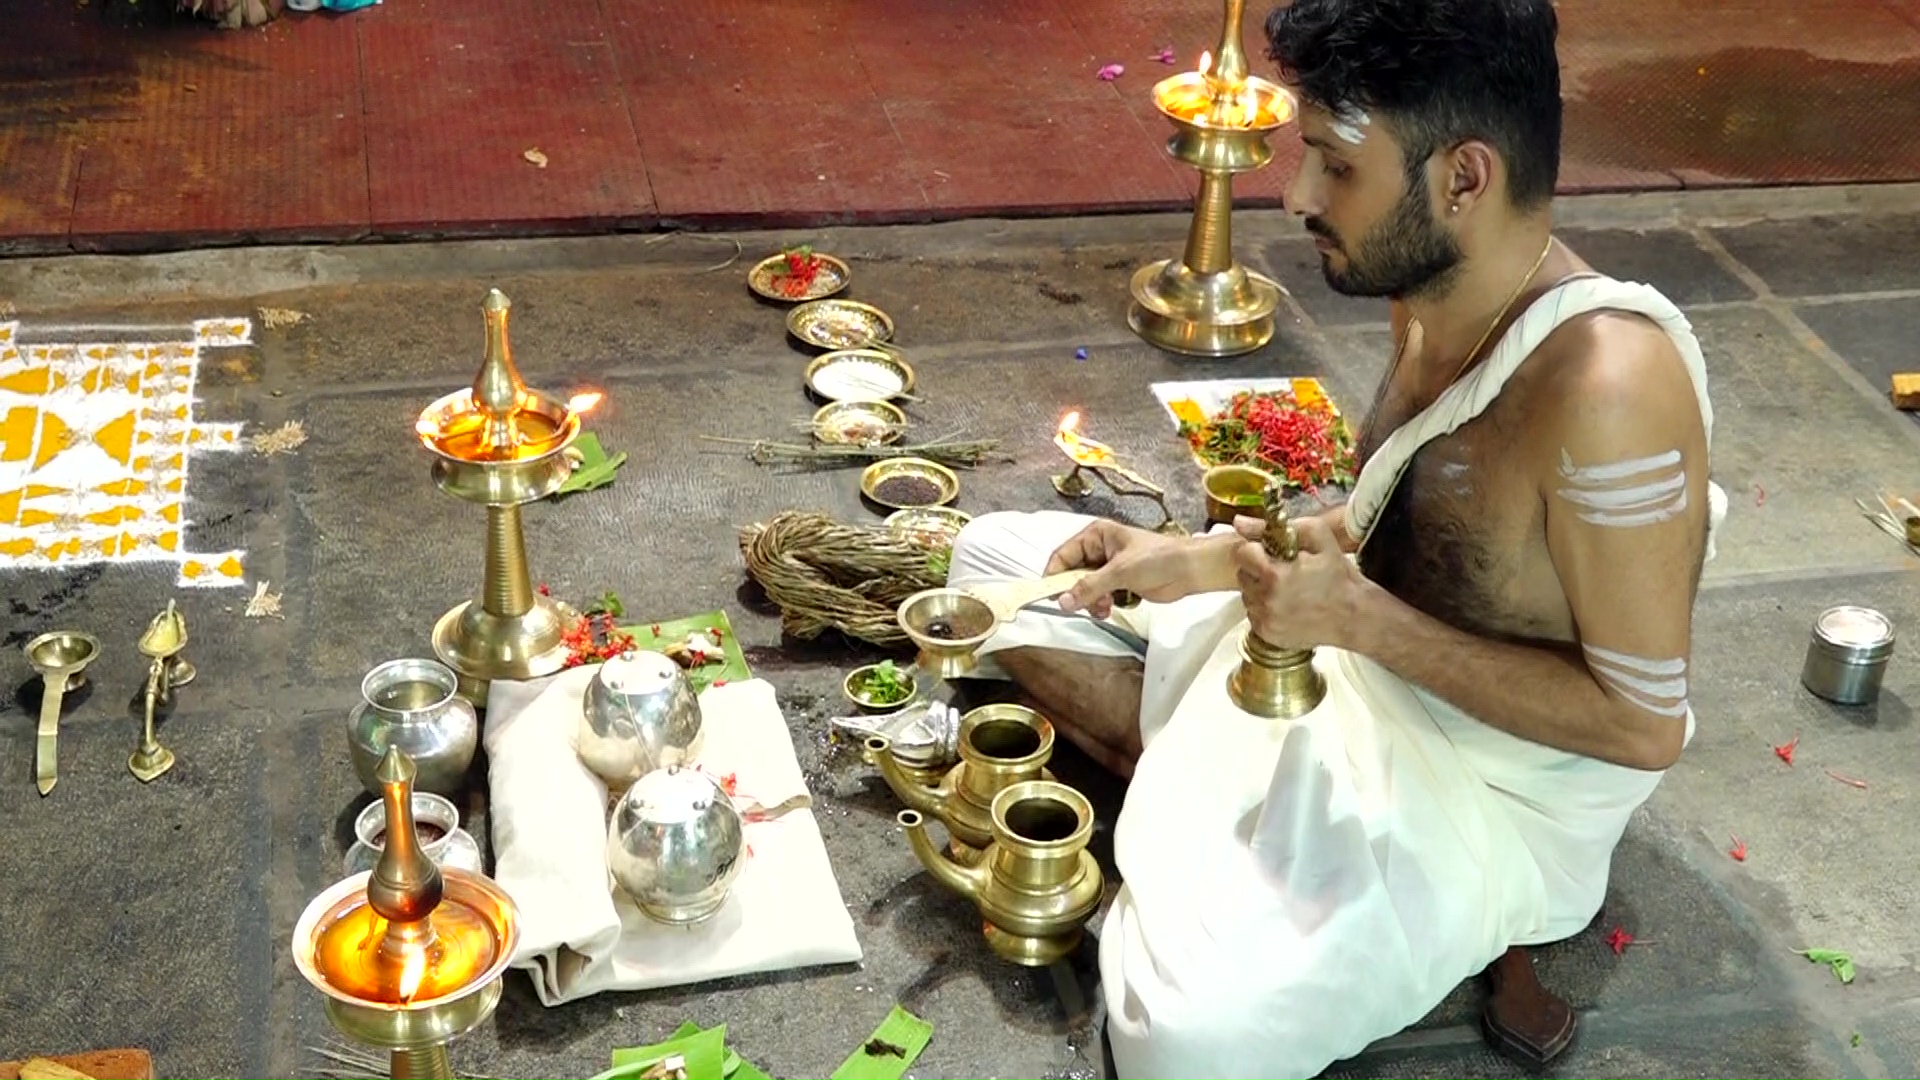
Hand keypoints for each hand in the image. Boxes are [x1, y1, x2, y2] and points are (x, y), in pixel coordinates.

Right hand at [1046, 519, 1225, 617]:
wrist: (1190, 570)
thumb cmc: (1158, 559)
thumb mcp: (1120, 572)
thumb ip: (1089, 587)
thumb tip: (1062, 602)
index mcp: (1095, 535)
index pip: (1063, 555)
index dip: (1055, 576)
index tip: (1052, 597)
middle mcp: (1098, 550)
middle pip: (1071, 575)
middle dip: (1077, 592)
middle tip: (1087, 605)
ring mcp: (1109, 567)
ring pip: (1084, 589)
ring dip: (1090, 601)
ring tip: (1104, 607)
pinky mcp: (1119, 583)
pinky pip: (1098, 596)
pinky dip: (1100, 605)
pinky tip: (1110, 608)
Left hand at [1230, 513, 1365, 649]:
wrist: (1353, 615)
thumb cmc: (1337, 574)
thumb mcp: (1316, 537)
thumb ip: (1273, 526)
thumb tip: (1239, 522)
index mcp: (1274, 574)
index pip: (1242, 553)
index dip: (1257, 549)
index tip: (1273, 553)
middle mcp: (1265, 600)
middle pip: (1242, 575)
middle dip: (1257, 569)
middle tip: (1282, 570)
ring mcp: (1265, 620)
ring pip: (1246, 595)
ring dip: (1259, 589)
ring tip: (1285, 588)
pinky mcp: (1268, 634)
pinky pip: (1253, 615)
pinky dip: (1264, 608)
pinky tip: (1285, 604)